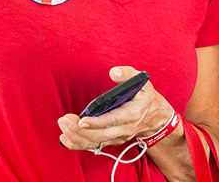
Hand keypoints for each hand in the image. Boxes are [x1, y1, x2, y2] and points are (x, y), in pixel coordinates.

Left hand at [58, 66, 174, 152]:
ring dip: (77, 137)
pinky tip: (65, 137)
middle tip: (65, 120)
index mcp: (132, 113)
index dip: (97, 122)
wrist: (155, 118)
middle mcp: (125, 129)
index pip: (113, 120)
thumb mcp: (142, 81)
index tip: (82, 120)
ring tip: (63, 125)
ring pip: (96, 143)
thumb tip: (113, 72)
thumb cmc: (145, 97)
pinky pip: (94, 146)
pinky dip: (78, 144)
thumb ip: (128, 74)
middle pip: (101, 135)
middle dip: (80, 130)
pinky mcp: (112, 140)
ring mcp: (118, 137)